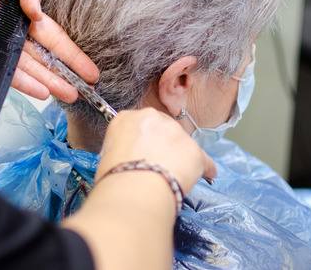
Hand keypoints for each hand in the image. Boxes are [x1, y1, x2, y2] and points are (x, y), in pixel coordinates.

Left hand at [0, 0, 98, 102]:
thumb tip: (39, 13)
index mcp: (21, 10)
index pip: (53, 34)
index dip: (71, 51)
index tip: (89, 68)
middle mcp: (12, 31)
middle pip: (45, 55)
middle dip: (67, 71)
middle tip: (87, 87)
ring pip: (29, 67)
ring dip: (50, 81)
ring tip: (70, 95)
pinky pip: (5, 71)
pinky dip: (24, 83)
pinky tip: (42, 91)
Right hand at [96, 108, 215, 193]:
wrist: (133, 191)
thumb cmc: (115, 178)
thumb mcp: (107, 155)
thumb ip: (121, 148)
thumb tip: (129, 159)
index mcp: (127, 118)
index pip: (139, 124)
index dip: (142, 140)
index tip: (143, 152)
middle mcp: (152, 118)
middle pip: (163, 128)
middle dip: (163, 144)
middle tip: (158, 165)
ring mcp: (175, 132)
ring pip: (182, 144)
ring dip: (180, 157)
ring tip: (173, 177)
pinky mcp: (194, 150)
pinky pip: (203, 160)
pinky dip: (202, 169)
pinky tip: (202, 178)